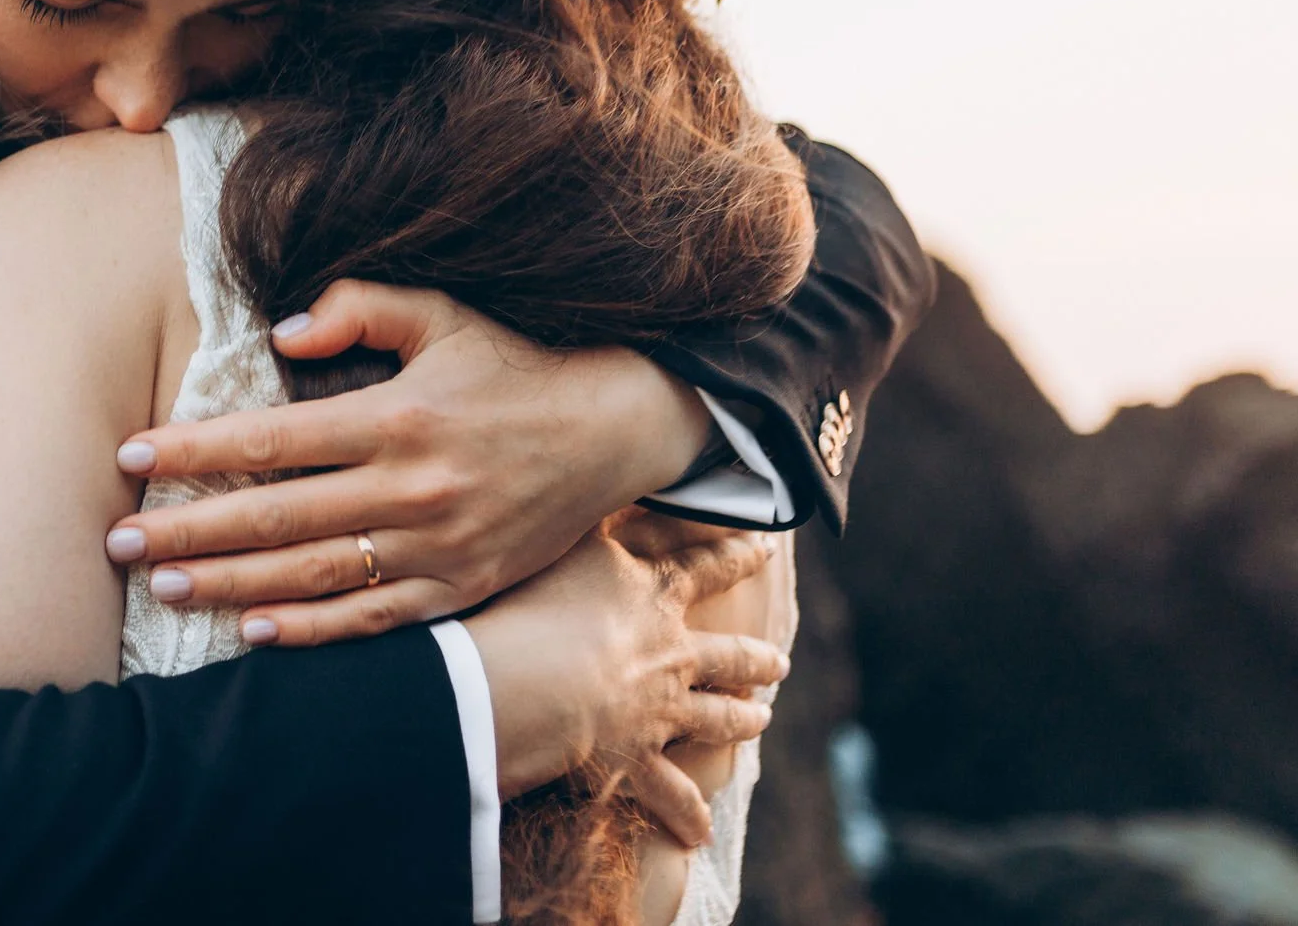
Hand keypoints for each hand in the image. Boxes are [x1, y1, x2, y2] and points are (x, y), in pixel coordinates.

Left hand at [102, 281, 713, 644]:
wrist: (613, 427)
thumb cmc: (514, 363)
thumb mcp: (444, 313)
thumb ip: (361, 306)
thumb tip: (279, 334)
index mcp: (398, 417)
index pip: (272, 440)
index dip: (195, 449)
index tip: (132, 454)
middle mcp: (412, 489)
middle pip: (276, 517)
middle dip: (188, 529)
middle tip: (118, 540)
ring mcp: (437, 547)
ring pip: (313, 576)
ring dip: (231, 585)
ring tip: (163, 586)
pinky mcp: (460, 588)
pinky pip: (374, 619)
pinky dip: (312, 631)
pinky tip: (253, 633)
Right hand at [465, 529, 787, 845]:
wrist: (524, 682)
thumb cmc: (531, 600)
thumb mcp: (565, 538)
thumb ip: (593, 510)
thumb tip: (606, 470)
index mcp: (652, 595)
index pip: (703, 568)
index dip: (736, 556)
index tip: (765, 547)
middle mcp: (669, 653)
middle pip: (726, 655)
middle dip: (756, 657)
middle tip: (780, 661)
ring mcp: (660, 711)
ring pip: (715, 718)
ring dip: (740, 720)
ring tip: (759, 720)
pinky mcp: (636, 760)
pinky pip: (667, 793)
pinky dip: (685, 814)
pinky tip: (698, 834)